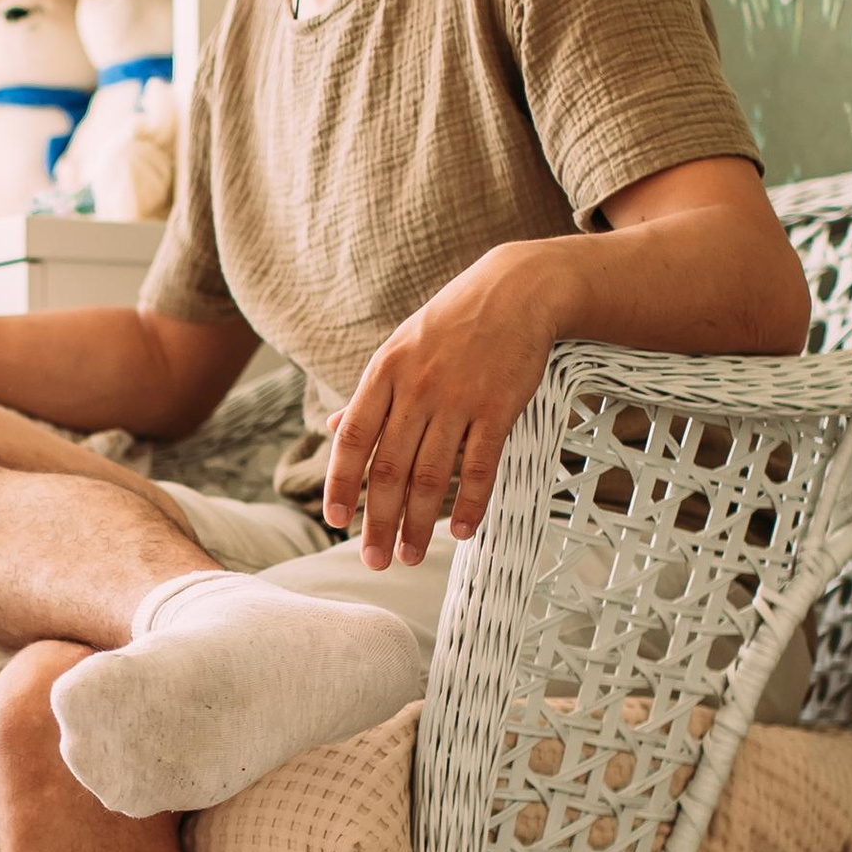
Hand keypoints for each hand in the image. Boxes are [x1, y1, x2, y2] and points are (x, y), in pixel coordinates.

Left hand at [322, 245, 563, 567]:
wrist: (517, 290)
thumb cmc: (453, 322)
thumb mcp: (399, 348)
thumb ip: (370, 393)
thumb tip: (336, 427)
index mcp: (383, 373)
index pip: (352, 439)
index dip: (339, 483)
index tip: (334, 521)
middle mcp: (415, 388)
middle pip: (388, 468)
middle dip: (377, 522)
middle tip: (374, 560)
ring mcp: (458, 398)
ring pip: (430, 475)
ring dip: (417, 523)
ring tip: (408, 555)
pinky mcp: (498, 407)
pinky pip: (480, 466)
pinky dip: (470, 503)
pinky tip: (461, 532)